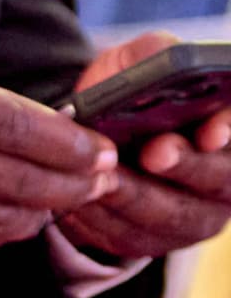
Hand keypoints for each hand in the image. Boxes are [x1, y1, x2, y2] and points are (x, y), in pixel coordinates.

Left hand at [57, 31, 230, 261]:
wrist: (90, 139)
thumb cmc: (123, 96)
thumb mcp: (137, 63)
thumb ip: (153, 55)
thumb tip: (159, 62)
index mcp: (228, 127)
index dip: (228, 130)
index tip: (211, 132)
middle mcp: (225, 175)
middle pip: (216, 180)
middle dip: (184, 166)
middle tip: (155, 152)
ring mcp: (194, 214)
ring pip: (171, 216)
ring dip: (136, 197)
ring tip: (106, 176)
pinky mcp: (154, 242)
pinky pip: (132, 238)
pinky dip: (105, 220)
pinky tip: (82, 200)